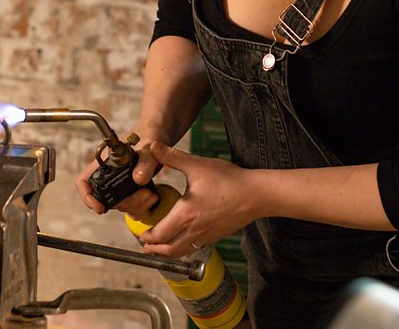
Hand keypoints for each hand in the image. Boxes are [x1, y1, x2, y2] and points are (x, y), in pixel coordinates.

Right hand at [74, 135, 161, 216]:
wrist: (157, 137)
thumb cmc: (147, 137)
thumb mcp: (148, 149)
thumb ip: (145, 163)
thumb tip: (139, 179)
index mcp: (103, 163)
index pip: (84, 182)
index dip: (86, 196)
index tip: (99, 207)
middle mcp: (108, 176)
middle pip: (105, 199)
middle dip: (125, 202)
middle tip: (144, 195)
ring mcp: (119, 186)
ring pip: (120, 205)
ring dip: (136, 205)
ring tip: (151, 194)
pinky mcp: (131, 192)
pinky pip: (131, 208)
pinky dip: (142, 207)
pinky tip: (153, 197)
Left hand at [136, 141, 259, 257]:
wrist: (256, 194)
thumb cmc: (229, 180)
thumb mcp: (197, 165)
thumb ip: (172, 157)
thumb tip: (153, 147)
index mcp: (186, 214)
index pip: (160, 234)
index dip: (148, 237)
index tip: (141, 234)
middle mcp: (195, 229)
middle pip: (169, 249)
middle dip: (154, 249)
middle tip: (145, 245)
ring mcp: (207, 235)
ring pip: (183, 252)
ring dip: (168, 252)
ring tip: (161, 248)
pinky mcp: (217, 235)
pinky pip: (196, 247)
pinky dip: (184, 248)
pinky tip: (184, 239)